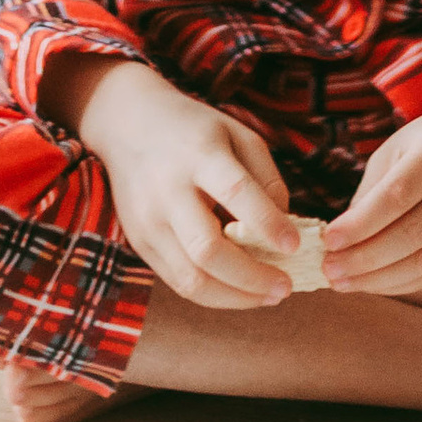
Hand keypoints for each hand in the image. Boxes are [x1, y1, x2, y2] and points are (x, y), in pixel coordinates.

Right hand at [63, 59, 300, 310]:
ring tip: (268, 296)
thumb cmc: (193, 129)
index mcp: (200, 155)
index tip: (294, 246)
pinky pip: (178, 282)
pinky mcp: (139, 242)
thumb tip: (284, 231)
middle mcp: (168, 191)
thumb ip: (267, 180)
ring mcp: (148, 221)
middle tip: (286, 286)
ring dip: (235, 297)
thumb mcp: (238, 134)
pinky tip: (239, 290)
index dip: (267, 223)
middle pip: (208, 250)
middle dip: (251, 278)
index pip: (236, 192)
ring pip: (191, 278)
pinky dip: (213, 294)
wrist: (127, 124)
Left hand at [323, 69, 421, 300]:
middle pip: (413, 234)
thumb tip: (338, 244)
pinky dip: (401, 283)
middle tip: (329, 270)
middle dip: (365, 258)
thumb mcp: (393, 153)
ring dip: (379, 279)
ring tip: (344, 282)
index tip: (327, 241)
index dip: (361, 224)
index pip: (398, 196)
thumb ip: (369, 195)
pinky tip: (372, 283)